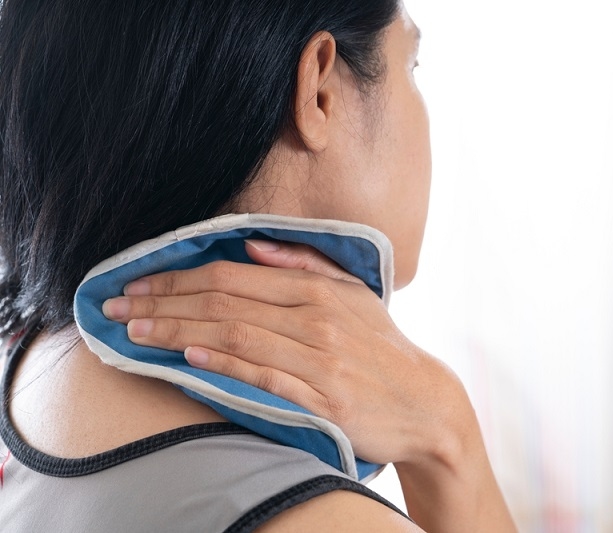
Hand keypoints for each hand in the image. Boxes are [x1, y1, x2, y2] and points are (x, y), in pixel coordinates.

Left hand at [102, 240, 476, 466]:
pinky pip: (260, 376)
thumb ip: (306, 265)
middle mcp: (316, 319)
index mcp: (319, 289)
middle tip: (115, 306)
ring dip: (177, 332)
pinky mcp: (321, 400)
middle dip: (162, 302)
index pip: (233, 275)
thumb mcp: (355, 294)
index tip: (137, 283)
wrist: (426, 402)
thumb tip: (253, 246)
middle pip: (223, 302)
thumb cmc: (384, 348)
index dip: (178, 278)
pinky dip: (220, 364)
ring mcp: (318, 361)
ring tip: (133, 332)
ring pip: (233, 336)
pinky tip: (186, 357)